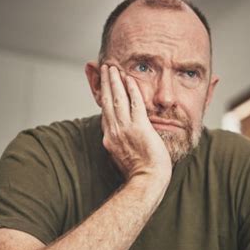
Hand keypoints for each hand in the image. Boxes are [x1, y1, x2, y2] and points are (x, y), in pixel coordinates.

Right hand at [100, 63, 171, 185]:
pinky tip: (129, 79)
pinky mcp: (140, 127)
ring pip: (118, 99)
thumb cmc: (139, 174)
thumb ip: (119, 144)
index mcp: (110, 138)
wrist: (146, 181)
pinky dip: (131, 90)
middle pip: (107, 101)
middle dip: (106, 83)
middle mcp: (114, 131)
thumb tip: (117, 140)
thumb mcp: (122, 157)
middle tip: (105, 67)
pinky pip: (135, 104)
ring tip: (113, 68)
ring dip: (115, 81)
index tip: (103, 84)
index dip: (103, 95)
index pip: (105, 112)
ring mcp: (126, 128)